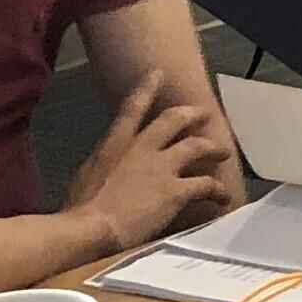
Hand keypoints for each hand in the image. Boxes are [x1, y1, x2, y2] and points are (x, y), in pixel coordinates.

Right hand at [65, 77, 231, 251]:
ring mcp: (161, 167)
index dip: (146, 89)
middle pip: (173, 120)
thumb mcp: (86, 178)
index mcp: (113, 146)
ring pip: (197, 146)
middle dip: (191, 114)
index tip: (158, 73)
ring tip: (223, 152)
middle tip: (204, 114)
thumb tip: (109, 169)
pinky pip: (206, 184)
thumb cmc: (78, 210)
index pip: (132, 109)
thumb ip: (104, 167)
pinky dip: (218, 190)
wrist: (89, 228)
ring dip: (213, 148)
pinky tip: (224, 197)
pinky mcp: (176, 190)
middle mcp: (141, 149)